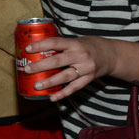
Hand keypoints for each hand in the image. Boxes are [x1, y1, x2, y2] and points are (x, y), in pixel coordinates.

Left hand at [24, 36, 138, 99]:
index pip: (56, 42)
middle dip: (41, 65)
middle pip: (58, 61)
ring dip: (50, 82)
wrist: (111, 55)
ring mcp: (85, 69)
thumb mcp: (77, 40)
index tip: (28, 49)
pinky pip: (74, 88)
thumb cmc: (89, 46)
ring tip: (37, 85)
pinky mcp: (88, 79)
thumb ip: (61, 46)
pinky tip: (52, 97)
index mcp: (75, 43)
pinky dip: (63, 93)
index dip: (41, 45)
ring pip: (65, 76)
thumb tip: (38, 49)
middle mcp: (80, 56)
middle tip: (27, 69)